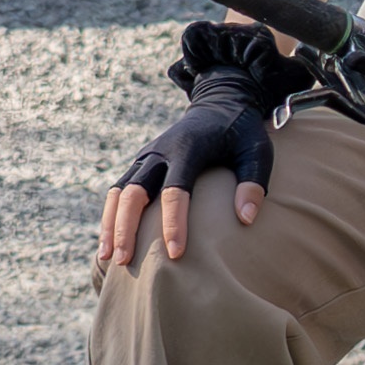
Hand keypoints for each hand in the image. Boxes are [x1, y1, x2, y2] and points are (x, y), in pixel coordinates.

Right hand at [98, 27, 305, 272]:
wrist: (220, 103)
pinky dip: (111, 215)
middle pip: (134, 191)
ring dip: (111, 224)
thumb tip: (245, 219)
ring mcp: (147, 156)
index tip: (174, 254)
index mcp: (189, 148)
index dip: (174, 223)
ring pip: (120, 191)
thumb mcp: (258, 150)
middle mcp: (161, 151)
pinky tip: (110, 241)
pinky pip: (119, 190)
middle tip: (123, 261)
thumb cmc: (242, 132)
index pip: (175, 190)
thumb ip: (254, 182)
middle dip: (126, 228)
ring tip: (107, 258)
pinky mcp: (142, 162)